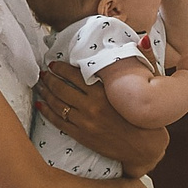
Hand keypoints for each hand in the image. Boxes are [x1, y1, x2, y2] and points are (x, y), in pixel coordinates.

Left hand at [39, 63, 168, 176]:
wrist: (144, 148)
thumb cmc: (146, 118)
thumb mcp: (147, 86)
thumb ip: (142, 61)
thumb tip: (143, 38)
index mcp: (104, 93)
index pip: (76, 75)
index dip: (62, 68)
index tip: (54, 63)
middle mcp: (91, 106)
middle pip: (62, 89)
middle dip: (49, 79)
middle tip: (42, 73)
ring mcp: (84, 122)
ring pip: (58, 104)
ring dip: (45, 93)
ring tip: (39, 85)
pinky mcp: (82, 136)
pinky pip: (59, 122)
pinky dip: (47, 112)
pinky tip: (40, 105)